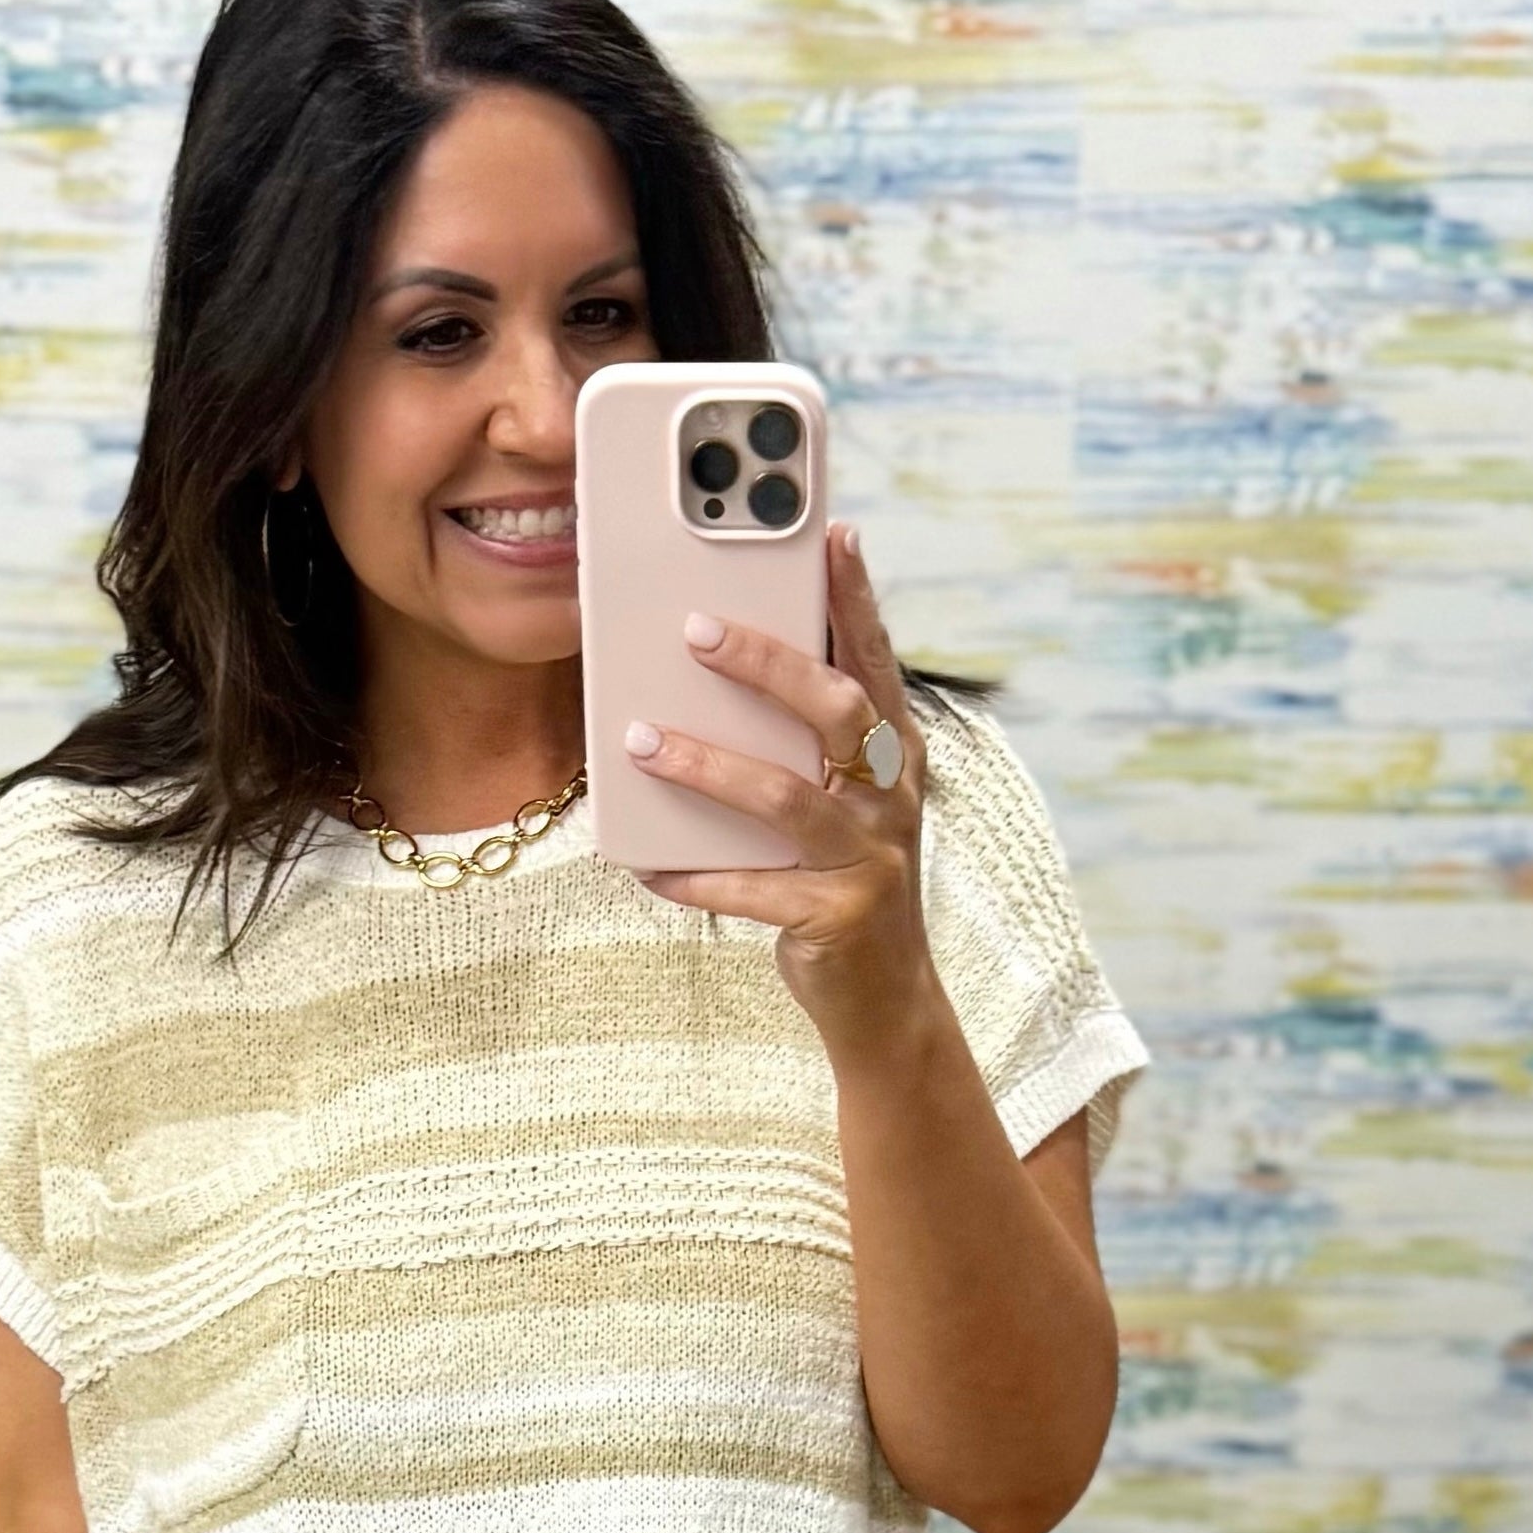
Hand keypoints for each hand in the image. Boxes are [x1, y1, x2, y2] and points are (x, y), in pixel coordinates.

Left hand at [622, 521, 931, 1041]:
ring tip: (640, 742)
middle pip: (833, 709)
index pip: (874, 659)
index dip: (856, 597)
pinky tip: (646, 867)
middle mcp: (890, 796)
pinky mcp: (835, 918)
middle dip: (765, 663)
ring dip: (706, 765)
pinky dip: (695, 877)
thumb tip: (713, 672)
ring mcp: (869, 858)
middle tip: (695, 628)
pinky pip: (753, 890)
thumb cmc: (842, 880)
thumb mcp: (838, 802)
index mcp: (893, 753)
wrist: (883, 1000)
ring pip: (783, 797)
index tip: (831, 533)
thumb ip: (802, 743)